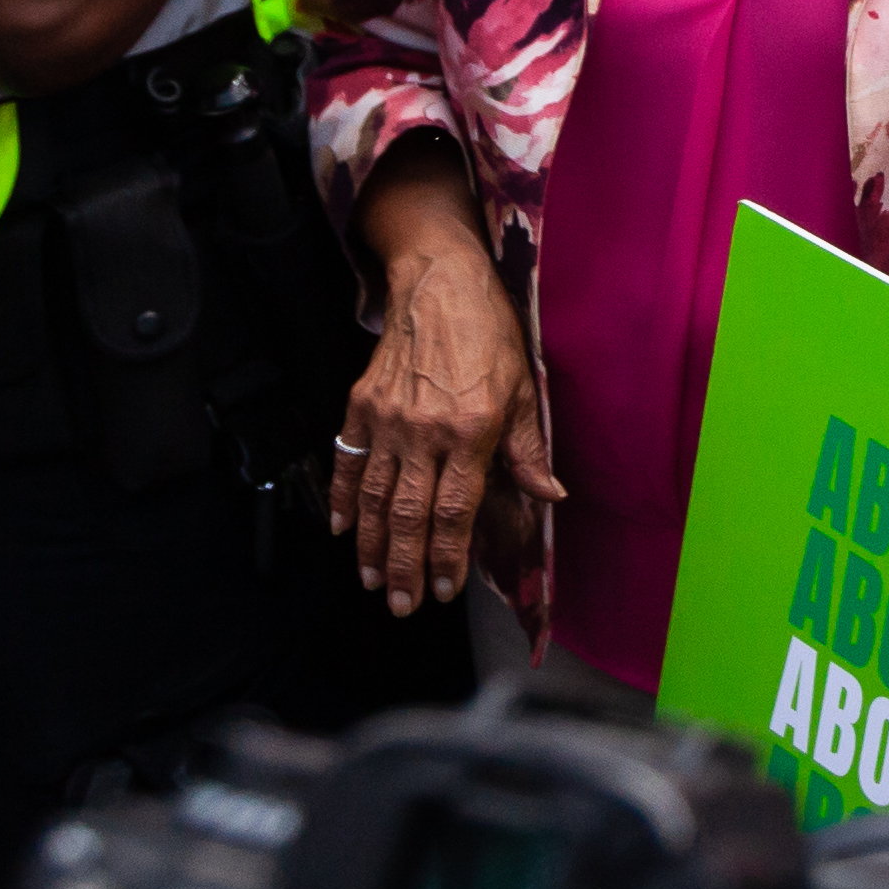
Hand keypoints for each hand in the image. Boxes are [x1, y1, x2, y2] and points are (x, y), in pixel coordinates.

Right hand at [334, 227, 553, 614]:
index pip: (456, 510)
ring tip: (372, 581)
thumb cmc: (489, 333)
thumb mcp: (524, 388)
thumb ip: (529, 449)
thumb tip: (549, 496)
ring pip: (372, 498)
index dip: (449, 556)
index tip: (445, 590)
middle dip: (405, 567)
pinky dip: (339, 499)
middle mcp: (426, 432)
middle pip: (409, 515)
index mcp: (472, 431)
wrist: (439, 282)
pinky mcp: (361, 406)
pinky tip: (338, 529)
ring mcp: (387, 420)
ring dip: (370, 546)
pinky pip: (346, 462)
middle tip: (402, 605)